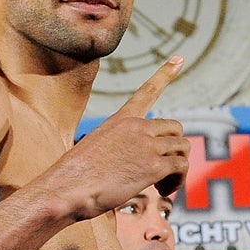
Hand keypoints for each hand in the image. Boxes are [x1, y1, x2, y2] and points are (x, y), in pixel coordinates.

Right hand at [52, 57, 190, 218]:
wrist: (67, 188)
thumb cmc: (74, 176)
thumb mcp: (94, 149)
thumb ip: (116, 148)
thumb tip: (122, 164)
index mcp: (121, 119)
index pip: (147, 91)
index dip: (165, 74)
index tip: (179, 58)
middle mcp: (137, 126)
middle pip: (176, 128)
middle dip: (175, 150)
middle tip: (163, 172)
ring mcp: (147, 145)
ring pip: (182, 148)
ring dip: (178, 169)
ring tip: (162, 186)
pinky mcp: (154, 166)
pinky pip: (181, 168)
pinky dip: (178, 181)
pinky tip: (163, 191)